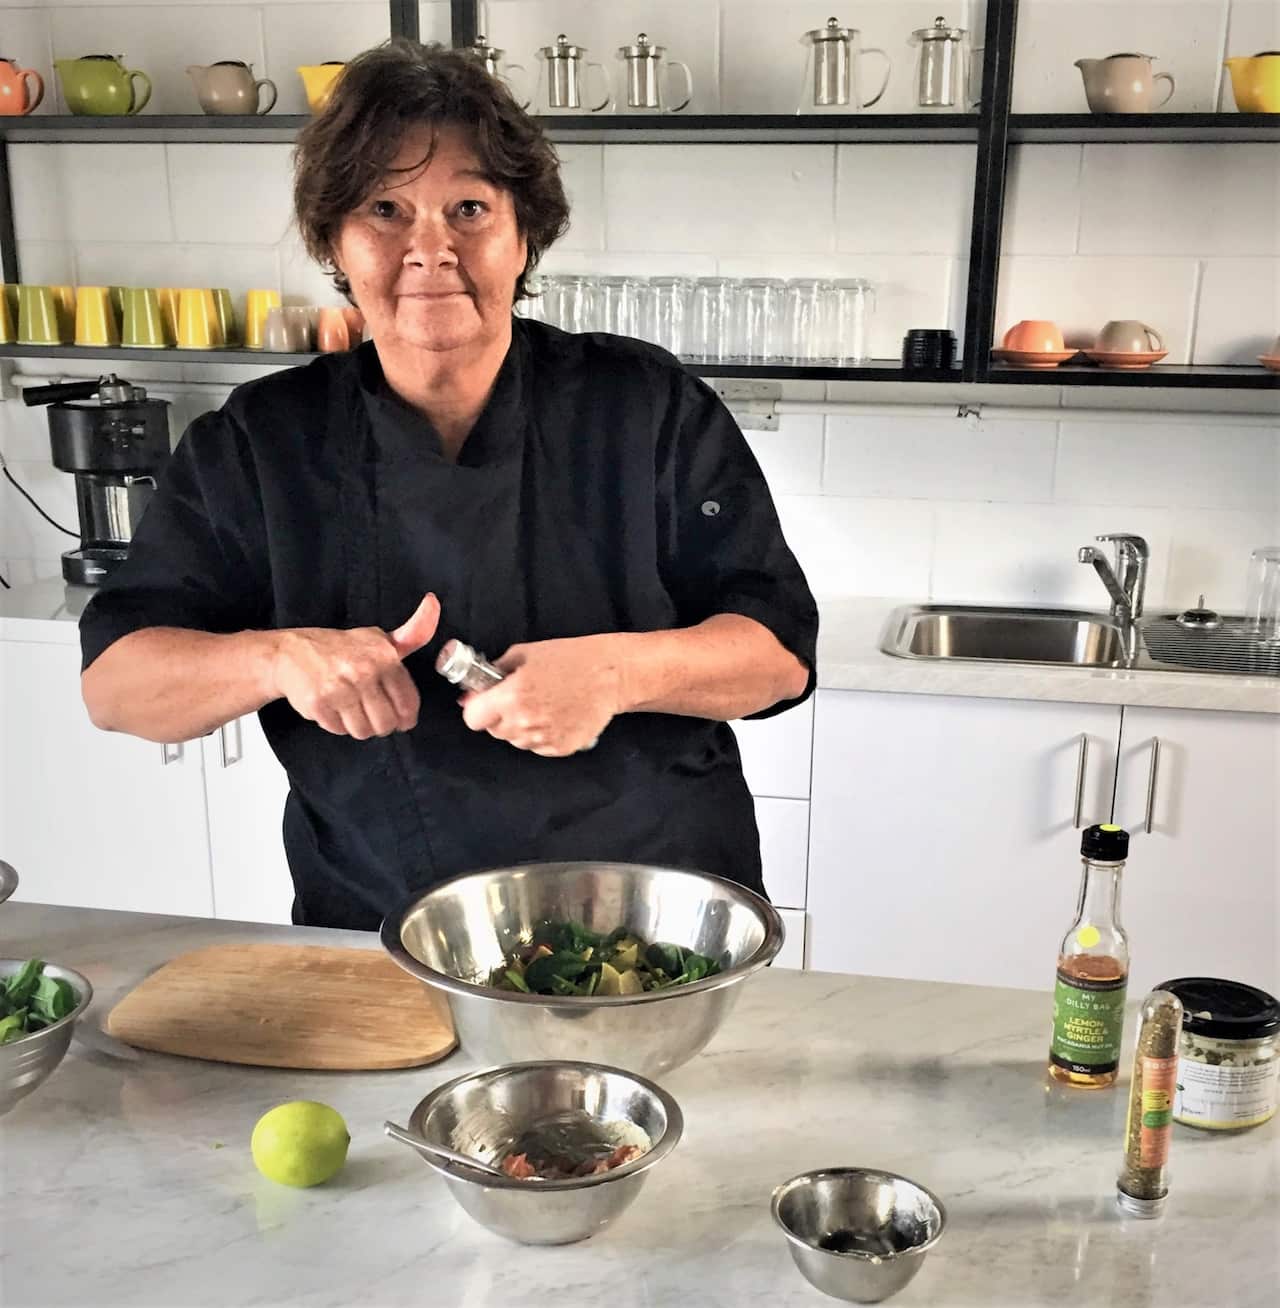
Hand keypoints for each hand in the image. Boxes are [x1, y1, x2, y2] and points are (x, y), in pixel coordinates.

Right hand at [270, 593, 439, 738]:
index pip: (408, 703)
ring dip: (359, 727)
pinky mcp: (318, 704)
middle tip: (372, 715)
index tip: (401, 720)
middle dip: (381, 724)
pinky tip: (334, 709)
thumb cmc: (339, 648)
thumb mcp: (378, 638)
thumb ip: (412, 633)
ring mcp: (340, 689)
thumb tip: (433, 605)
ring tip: (352, 710)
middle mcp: (363, 672)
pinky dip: (337, 725)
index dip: (406, 718)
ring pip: (363, 731)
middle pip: (386, 723)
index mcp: (383, 657)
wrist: (290, 653)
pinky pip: (339, 730)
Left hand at [459, 635, 621, 756]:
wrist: (611, 675)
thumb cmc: (570, 659)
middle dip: (499, 716)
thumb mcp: (524, 654)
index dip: (477, 708)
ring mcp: (544, 739)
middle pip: (494, 731)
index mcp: (512, 696)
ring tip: (540, 705)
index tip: (485, 700)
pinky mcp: (561, 748)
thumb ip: (495, 673)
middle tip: (517, 698)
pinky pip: (537, 747)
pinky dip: (540, 734)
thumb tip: (473, 691)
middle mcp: (525, 722)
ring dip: (519, 727)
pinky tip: (555, 715)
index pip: (473, 718)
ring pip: (515, 740)